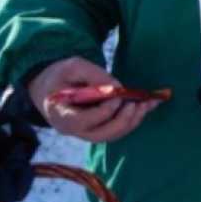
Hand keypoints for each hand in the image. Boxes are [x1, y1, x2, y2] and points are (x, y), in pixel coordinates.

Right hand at [27, 57, 160, 142]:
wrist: (52, 87)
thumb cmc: (61, 76)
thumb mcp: (73, 67)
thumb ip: (93, 75)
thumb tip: (116, 87)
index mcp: (61, 115)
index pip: (82, 121)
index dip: (102, 112)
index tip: (116, 97)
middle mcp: (73, 130)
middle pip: (100, 135)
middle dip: (122, 121)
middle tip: (136, 105)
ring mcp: (86, 132)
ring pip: (111, 134)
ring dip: (132, 121)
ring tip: (147, 103)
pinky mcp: (98, 128)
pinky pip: (117, 129)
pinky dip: (134, 119)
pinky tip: (149, 104)